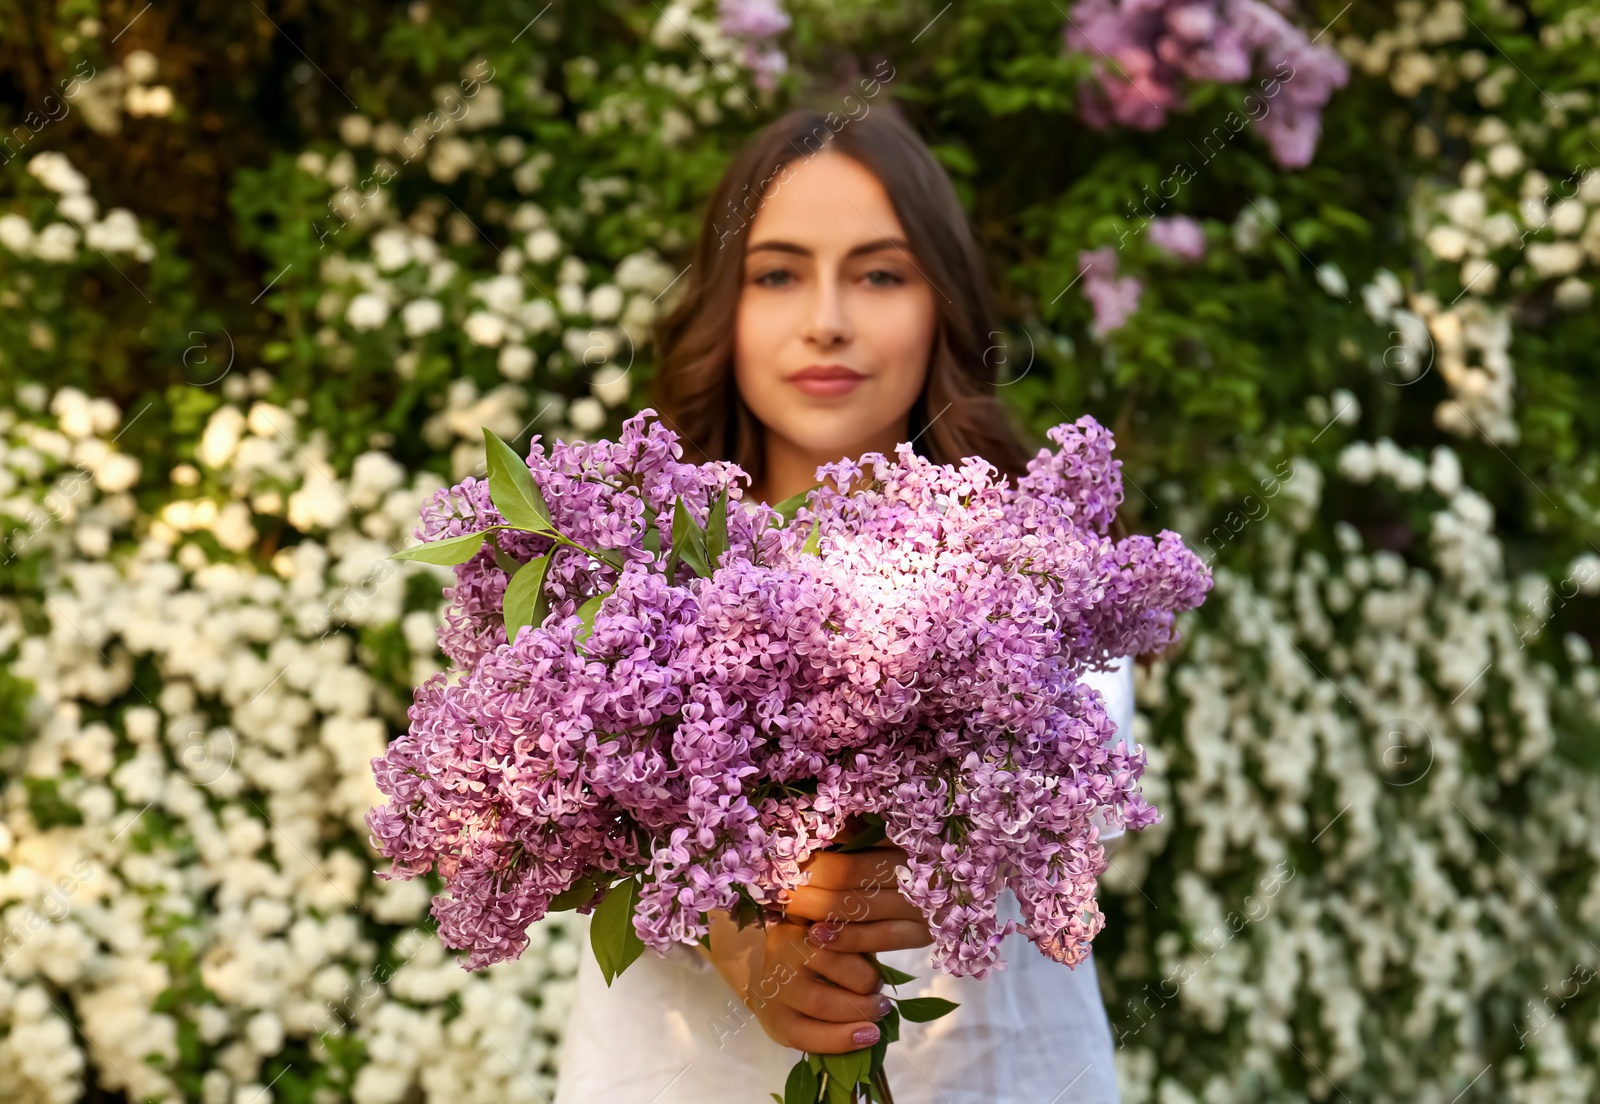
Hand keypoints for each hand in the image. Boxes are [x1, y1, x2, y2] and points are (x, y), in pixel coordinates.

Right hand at [700, 844, 932, 1052]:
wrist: (748, 959)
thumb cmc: (798, 929)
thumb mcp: (816, 907)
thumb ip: (845, 903)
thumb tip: (894, 890)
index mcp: (794, 913)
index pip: (836, 929)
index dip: (864, 941)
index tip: (885, 947)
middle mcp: (778, 951)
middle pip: (834, 966)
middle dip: (868, 981)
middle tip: (882, 987)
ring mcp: (772, 990)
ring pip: (823, 1003)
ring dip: (861, 1010)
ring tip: (880, 1009)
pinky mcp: (772, 1024)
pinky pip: (808, 1039)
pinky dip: (842, 1040)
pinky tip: (868, 1036)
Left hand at [780, 845, 932, 953]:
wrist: (932, 892)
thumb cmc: (890, 857)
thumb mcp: (872, 834)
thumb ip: (844, 830)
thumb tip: (802, 826)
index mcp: (900, 833)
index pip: (848, 834)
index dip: (813, 849)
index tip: (783, 854)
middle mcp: (914, 865)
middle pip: (848, 872)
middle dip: (807, 879)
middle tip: (777, 881)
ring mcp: (920, 902)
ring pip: (859, 906)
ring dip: (816, 908)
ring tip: (787, 905)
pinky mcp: (921, 933)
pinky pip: (880, 938)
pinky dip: (846, 938)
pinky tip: (816, 935)